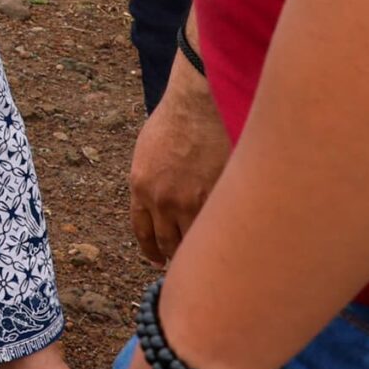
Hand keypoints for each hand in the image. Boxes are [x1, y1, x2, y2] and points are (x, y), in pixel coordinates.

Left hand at [131, 60, 231, 265]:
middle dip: (176, 255)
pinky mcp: (214, 199)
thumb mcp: (148, 151)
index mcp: (140, 187)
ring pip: (192, 241)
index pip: (142, 231)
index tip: (158, 260)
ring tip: (210, 256)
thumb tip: (161, 202)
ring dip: (199, 250)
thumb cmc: (176, 119)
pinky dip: (218, 237)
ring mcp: (188, 202)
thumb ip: (152, 180)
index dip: (151, 250)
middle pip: (167, 242)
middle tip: (187, 264)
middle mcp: (160, 200)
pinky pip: (214, 229)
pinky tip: (227, 243)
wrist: (198, 104)